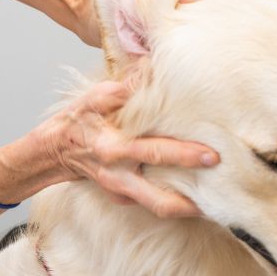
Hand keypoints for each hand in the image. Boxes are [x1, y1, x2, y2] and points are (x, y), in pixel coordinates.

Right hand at [44, 80, 218, 217]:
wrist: (53, 151)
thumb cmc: (78, 121)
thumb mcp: (94, 98)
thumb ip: (124, 87)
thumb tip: (151, 67)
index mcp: (112, 148)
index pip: (153, 153)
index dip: (183, 155)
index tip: (211, 155)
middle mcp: (117, 175)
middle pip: (159, 197)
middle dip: (192, 198)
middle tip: (223, 189)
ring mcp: (119, 191)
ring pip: (156, 207)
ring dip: (186, 208)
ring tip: (216, 204)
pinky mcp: (121, 198)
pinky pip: (149, 204)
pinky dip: (171, 201)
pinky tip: (193, 196)